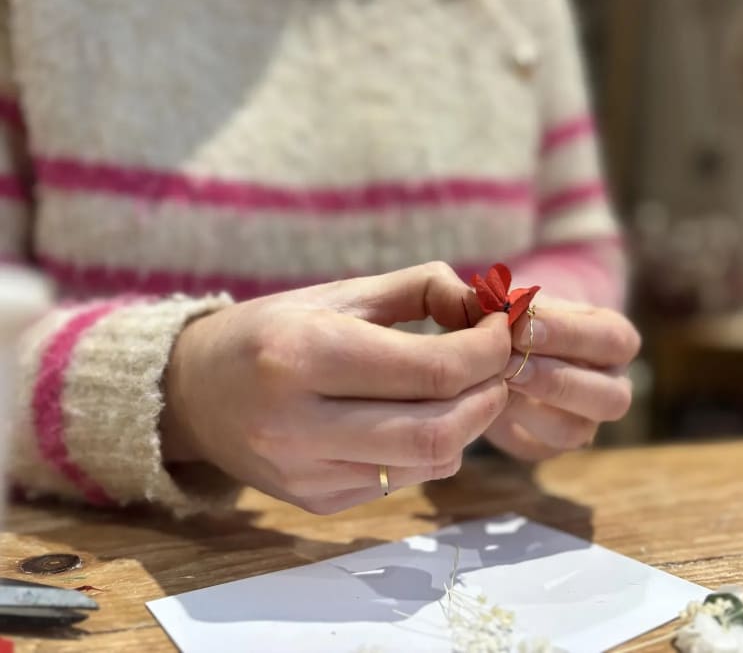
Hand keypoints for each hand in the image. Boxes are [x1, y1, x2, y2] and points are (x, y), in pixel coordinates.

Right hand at [160, 262, 510, 513]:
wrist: (192, 393)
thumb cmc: (270, 330)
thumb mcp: (336, 293)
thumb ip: (417, 288)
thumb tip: (485, 303)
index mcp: (301, 356)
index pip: (430, 370)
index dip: (487, 351)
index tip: (502, 329)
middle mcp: (299, 424)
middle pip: (438, 429)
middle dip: (489, 394)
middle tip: (498, 366)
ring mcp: (306, 473)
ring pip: (429, 462)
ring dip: (469, 424)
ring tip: (466, 388)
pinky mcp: (315, 501)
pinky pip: (402, 480)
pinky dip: (433, 449)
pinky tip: (423, 417)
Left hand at [484, 296, 639, 459]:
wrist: (501, 345)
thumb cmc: (516, 312)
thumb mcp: (511, 298)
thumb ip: (497, 298)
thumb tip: (477, 298)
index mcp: (615, 340)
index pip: (613, 340)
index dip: (568, 333)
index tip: (521, 323)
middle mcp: (612, 386)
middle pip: (611, 398)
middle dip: (555, 380)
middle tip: (509, 363)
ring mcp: (584, 422)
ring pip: (576, 431)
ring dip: (532, 408)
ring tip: (495, 383)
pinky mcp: (547, 446)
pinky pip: (537, 447)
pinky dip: (510, 426)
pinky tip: (486, 404)